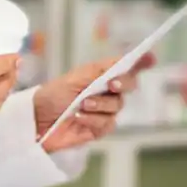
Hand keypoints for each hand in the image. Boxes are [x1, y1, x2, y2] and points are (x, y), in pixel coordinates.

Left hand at [34, 53, 154, 153]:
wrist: (36, 120)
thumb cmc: (52, 95)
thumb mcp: (76, 78)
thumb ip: (102, 71)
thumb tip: (125, 59)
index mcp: (100, 76)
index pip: (125, 67)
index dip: (141, 62)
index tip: (151, 58)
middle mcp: (105, 92)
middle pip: (129, 87)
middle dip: (123, 84)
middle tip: (111, 85)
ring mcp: (103, 111)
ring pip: (117, 107)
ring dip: (99, 105)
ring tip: (80, 105)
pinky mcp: (98, 129)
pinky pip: (107, 124)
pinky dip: (92, 120)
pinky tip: (78, 118)